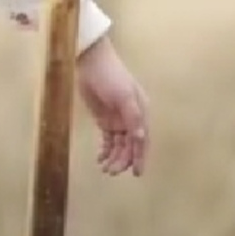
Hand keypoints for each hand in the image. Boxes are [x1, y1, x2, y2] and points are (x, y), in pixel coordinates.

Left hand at [75, 35, 148, 175]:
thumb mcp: (124, 95)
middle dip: (122, 160)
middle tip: (111, 172)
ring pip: (118, 145)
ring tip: (104, 169)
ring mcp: (118, 120)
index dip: (140, 157)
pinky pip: (107, 140)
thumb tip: (141, 138)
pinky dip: (105, 150)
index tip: (136, 173)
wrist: (91, 62)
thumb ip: (133, 117)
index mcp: (141, 112)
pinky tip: (100, 159)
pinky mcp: (104, 120)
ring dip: (113, 158)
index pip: (142, 140)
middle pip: (130, 146)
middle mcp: (132, 119)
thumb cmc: (111, 76)